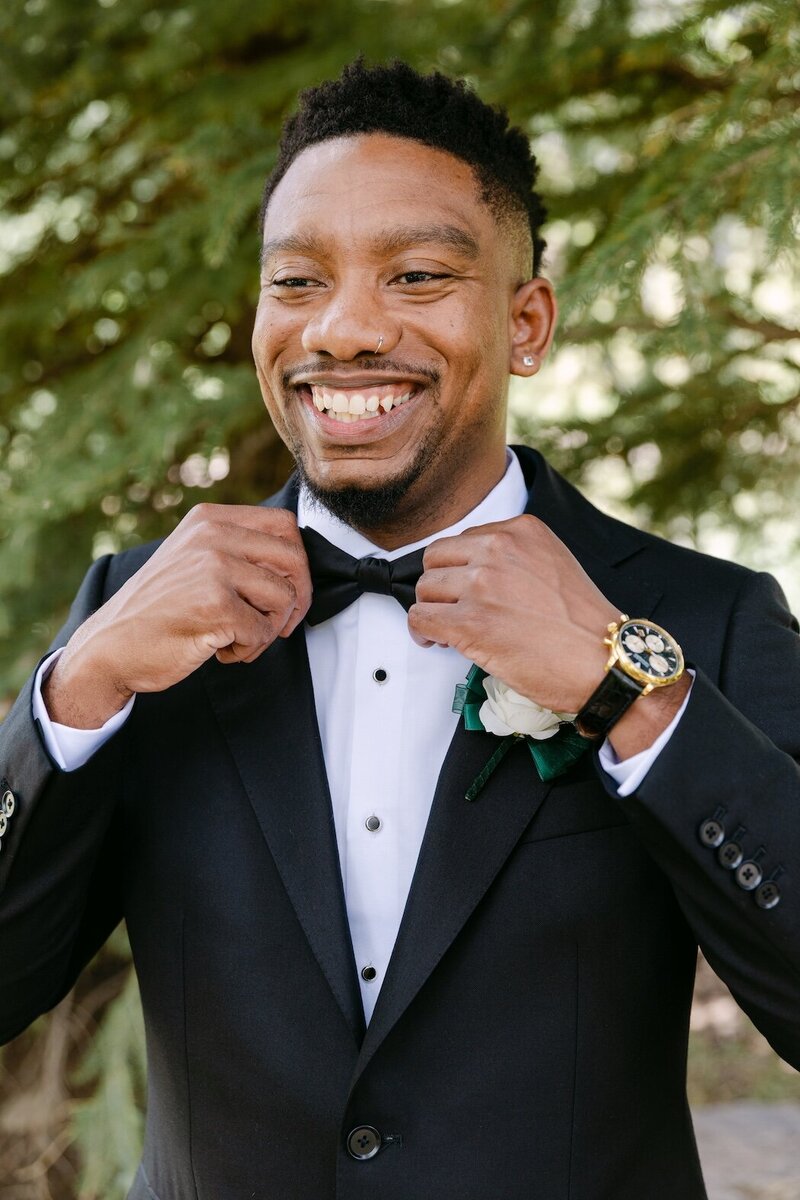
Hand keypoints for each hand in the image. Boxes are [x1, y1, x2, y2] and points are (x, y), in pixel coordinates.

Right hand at [44, 505, 310, 727]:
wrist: (109, 647)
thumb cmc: (157, 611)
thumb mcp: (192, 559)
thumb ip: (236, 549)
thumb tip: (296, 563)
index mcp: (209, 519)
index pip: (284, 525)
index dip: (296, 564)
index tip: (286, 593)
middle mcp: (212, 535)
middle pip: (293, 559)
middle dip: (296, 599)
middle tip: (276, 625)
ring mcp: (213, 567)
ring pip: (283, 597)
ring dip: (268, 630)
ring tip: (238, 640)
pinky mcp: (215, 604)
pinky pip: (262, 630)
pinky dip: (249, 649)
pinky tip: (221, 651)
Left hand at [409, 515, 618, 714]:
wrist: (604, 661)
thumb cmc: (582, 624)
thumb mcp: (552, 563)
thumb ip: (513, 557)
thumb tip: (472, 573)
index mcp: (520, 530)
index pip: (462, 540)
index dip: (459, 570)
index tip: (467, 590)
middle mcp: (498, 549)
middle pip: (435, 559)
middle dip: (440, 587)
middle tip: (453, 610)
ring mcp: (482, 585)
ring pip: (424, 589)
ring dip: (432, 610)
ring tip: (449, 630)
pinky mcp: (469, 622)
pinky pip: (421, 619)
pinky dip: (422, 633)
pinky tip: (439, 642)